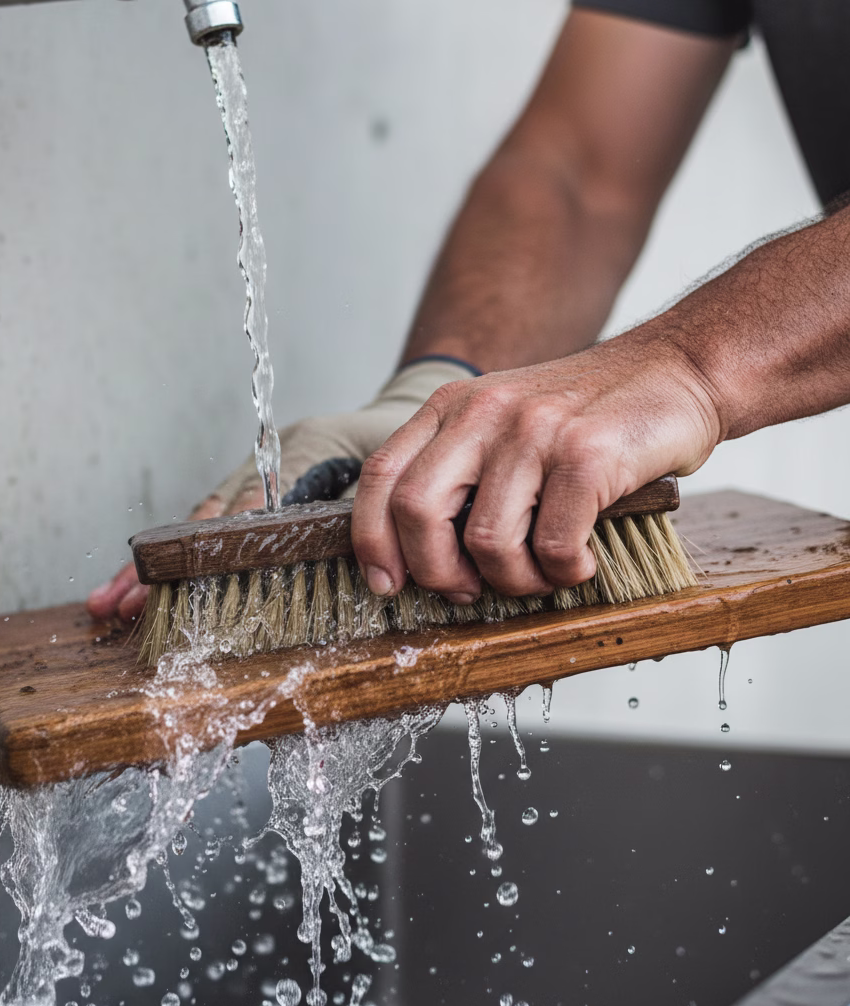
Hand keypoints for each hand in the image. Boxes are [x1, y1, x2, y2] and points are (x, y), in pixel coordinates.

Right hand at [86, 358, 475, 621]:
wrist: (411, 411)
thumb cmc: (404, 442)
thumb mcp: (390, 471)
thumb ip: (360, 510)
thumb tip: (335, 553)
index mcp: (306, 448)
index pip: (254, 499)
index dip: (224, 534)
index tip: (197, 563)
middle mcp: (272, 462)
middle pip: (205, 515)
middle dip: (164, 560)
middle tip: (122, 599)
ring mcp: (259, 476)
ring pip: (199, 523)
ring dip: (158, 564)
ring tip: (114, 600)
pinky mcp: (258, 491)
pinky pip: (213, 527)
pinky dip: (181, 557)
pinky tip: (146, 584)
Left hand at [350, 334, 722, 602]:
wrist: (678, 370)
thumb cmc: (589, 415)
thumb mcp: (506, 422)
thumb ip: (461, 470)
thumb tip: (420, 557)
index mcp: (452, 407)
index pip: (381, 475)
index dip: (372, 540)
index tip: (386, 583)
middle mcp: (483, 412)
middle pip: (416, 510)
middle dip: (436, 572)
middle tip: (469, 590)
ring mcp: (534, 430)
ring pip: (487, 541)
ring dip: (515, 580)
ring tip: (542, 574)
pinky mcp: (586, 454)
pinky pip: (554, 546)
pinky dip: (566, 572)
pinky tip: (582, 561)